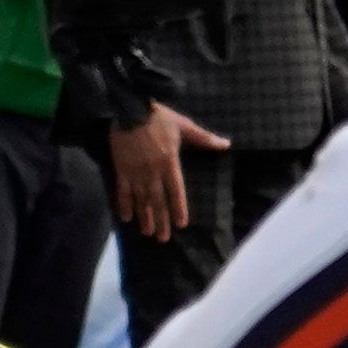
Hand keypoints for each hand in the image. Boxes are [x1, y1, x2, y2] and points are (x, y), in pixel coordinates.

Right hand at [108, 102, 229, 244]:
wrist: (129, 109)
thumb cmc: (158, 117)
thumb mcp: (183, 125)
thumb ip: (203, 138)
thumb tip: (226, 144)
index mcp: (169, 163)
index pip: (176, 191)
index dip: (178, 208)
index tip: (181, 224)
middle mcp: (153, 172)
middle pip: (158, 201)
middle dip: (161, 221)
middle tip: (163, 238)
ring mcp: (136, 173)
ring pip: (141, 200)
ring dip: (145, 218)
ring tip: (148, 233)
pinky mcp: (121, 170)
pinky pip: (123, 192)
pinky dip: (124, 205)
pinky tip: (126, 219)